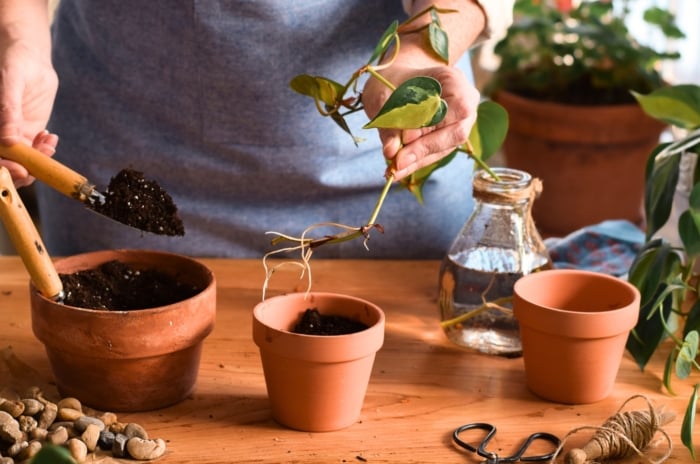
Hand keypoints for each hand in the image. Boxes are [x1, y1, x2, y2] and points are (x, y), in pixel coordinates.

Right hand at [0, 36, 58, 186]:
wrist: (30, 58)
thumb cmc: (14, 63)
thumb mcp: (10, 83)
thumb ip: (8, 110)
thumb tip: (9, 141)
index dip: (2, 167)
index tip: (20, 168)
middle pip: (4, 164)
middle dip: (22, 170)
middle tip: (40, 164)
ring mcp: (11, 137)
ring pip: (21, 162)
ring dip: (37, 160)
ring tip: (49, 142)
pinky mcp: (26, 134)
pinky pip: (35, 152)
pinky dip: (45, 151)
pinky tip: (50, 137)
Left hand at [362, 64, 479, 180]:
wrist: (396, 80)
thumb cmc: (390, 81)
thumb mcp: (383, 95)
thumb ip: (389, 122)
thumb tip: (391, 152)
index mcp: (453, 80)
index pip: (454, 107)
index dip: (432, 125)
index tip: (405, 138)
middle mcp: (465, 102)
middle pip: (456, 132)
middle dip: (424, 149)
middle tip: (397, 162)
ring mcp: (460, 122)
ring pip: (445, 147)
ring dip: (418, 160)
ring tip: (393, 170)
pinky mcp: (448, 138)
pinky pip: (435, 153)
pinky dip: (415, 162)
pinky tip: (397, 170)